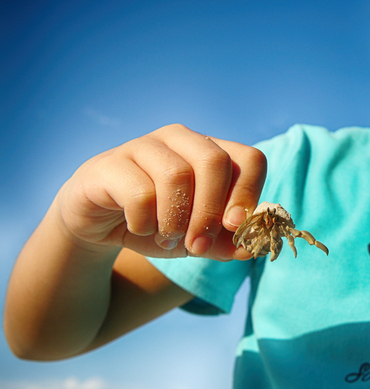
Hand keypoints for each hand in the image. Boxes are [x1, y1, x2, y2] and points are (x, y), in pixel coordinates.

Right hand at [56, 124, 265, 259]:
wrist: (98, 224)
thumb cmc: (158, 224)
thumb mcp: (197, 239)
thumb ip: (226, 243)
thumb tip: (251, 249)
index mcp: (210, 151)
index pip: (249, 159)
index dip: (249, 193)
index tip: (236, 227)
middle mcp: (180, 140)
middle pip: (215, 162)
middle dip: (211, 212)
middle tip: (198, 245)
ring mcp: (144, 146)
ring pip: (177, 175)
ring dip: (175, 221)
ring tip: (168, 238)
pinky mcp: (110, 164)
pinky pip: (139, 193)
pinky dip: (145, 222)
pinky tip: (139, 228)